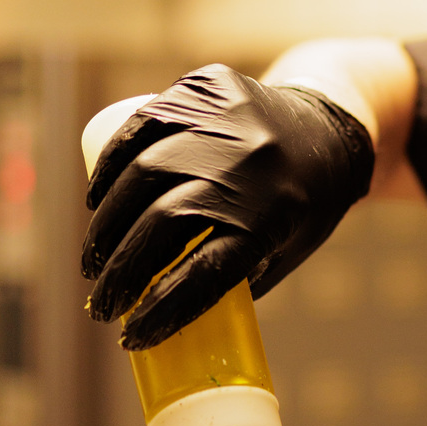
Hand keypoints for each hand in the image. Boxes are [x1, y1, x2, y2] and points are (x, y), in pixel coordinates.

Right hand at [82, 64, 373, 347]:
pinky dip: (112, 164)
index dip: (162, 310)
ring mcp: (228, 120)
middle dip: (122, 272)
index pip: (207, 271)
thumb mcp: (286, 250)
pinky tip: (95, 201)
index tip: (131, 337)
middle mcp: (252, 165)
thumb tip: (166, 324)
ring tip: (94, 261)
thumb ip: (234, 280)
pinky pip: (144, 125)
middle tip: (103, 303)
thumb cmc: (304, 206)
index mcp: (278, 215)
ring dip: (106, 225)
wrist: (332, 127)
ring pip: (144, 173)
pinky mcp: (207, 88)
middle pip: (165, 223)